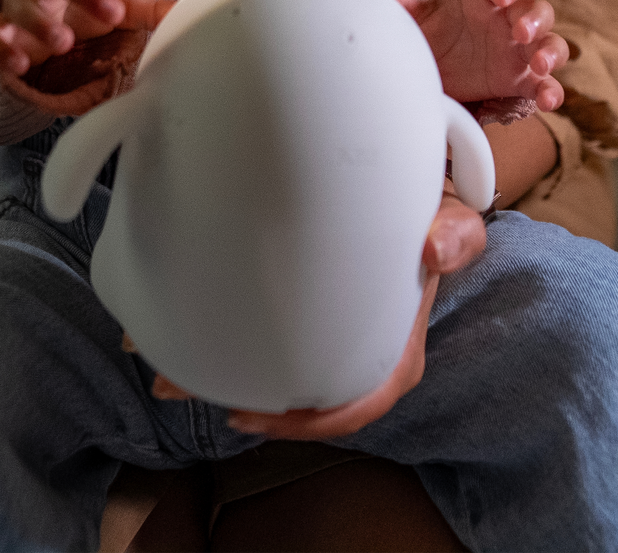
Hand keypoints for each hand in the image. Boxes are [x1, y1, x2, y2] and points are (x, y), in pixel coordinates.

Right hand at [0, 0, 172, 81]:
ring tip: (63, 43)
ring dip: (41, 23)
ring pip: (22, 4)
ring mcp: (18, 3)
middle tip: (111, 14)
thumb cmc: (81, 6)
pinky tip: (19, 65)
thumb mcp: (116, 5)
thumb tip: (190, 12)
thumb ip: (149, 10)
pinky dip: (3, 49)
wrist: (29, 24)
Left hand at [147, 191, 485, 439]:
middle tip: (176, 383)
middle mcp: (357, 350)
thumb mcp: (453, 222)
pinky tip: (177, 325)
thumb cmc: (433, 216)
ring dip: (214, 372)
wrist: (419, 196)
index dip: (307, 421)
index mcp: (394, 348)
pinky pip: (262, 338)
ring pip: (269, 369)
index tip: (254, 415)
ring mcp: (327, 334)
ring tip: (161, 365)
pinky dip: (219, 337)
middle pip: (295, 395)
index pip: (356, 403)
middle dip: (234, 398)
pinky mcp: (303, 311)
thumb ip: (456, 234)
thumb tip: (436, 246)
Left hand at [381, 0, 567, 112]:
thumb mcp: (419, 19)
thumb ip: (402, 6)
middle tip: (521, 32)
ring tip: (538, 64)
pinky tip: (547, 101)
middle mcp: (510, 22)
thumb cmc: (435, 32)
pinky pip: (546, 85)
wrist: (436, 67)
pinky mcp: (523, 81)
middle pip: (538, 11)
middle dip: (535, 19)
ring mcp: (521, 51)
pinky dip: (551, 92)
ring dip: (550, 52)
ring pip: (552, 44)